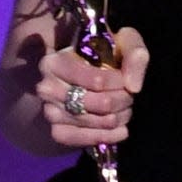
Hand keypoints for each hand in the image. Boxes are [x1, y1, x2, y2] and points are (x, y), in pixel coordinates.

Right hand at [35, 26, 148, 148]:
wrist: (87, 73)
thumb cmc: (104, 54)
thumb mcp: (123, 42)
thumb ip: (134, 54)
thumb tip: (133, 86)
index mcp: (56, 61)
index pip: (97, 81)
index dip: (120, 83)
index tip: (127, 80)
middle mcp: (47, 87)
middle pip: (100, 103)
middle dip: (122, 101)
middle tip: (128, 95)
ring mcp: (50, 111)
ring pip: (95, 122)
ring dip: (118, 118)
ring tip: (125, 109)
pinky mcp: (57, 131)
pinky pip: (83, 140)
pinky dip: (106, 137)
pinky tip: (120, 130)